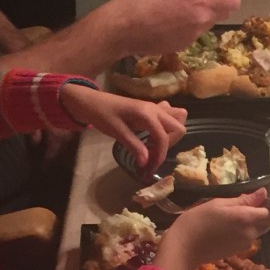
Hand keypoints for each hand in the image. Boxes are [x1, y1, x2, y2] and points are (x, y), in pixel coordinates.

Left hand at [60, 85, 185, 172]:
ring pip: (177, 118)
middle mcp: (155, 109)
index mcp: (147, 114)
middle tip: (153, 155)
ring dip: (171, 134)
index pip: (163, 138)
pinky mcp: (150, 109)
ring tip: (154, 144)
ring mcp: (154, 107)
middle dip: (169, 145)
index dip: (159, 156)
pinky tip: (153, 134)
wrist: (91, 101)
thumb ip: (134, 146)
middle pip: (178, 127)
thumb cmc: (102, 114)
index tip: (149, 168)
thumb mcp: (117, 132)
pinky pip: (169, 114)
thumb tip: (146, 163)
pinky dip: (166, 126)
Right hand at [109, 0, 240, 56]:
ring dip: (196, 17)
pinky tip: (165, 23)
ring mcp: (193, 37)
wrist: (122, 29)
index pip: (233, 2)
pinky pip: (191, 34)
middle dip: (210, 5)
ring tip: (174, 11)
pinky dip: (184, 28)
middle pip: (219, 14)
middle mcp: (202, 21)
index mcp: (200, 1)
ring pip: (204, 25)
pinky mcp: (182, 47)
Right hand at [156, 189, 269, 269]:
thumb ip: (244, 200)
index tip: (257, 199)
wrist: (184, 248)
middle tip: (244, 205)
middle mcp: (251, 233)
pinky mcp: (239, 251)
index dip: (269, 205)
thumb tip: (264, 193)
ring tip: (231, 215)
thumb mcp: (220, 204)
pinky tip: (227, 227)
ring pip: (258, 230)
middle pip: (268, 223)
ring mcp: (246, 244)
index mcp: (247, 219)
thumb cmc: (198, 220)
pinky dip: (244, 231)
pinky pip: (248, 238)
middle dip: (262, 213)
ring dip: (252, 222)